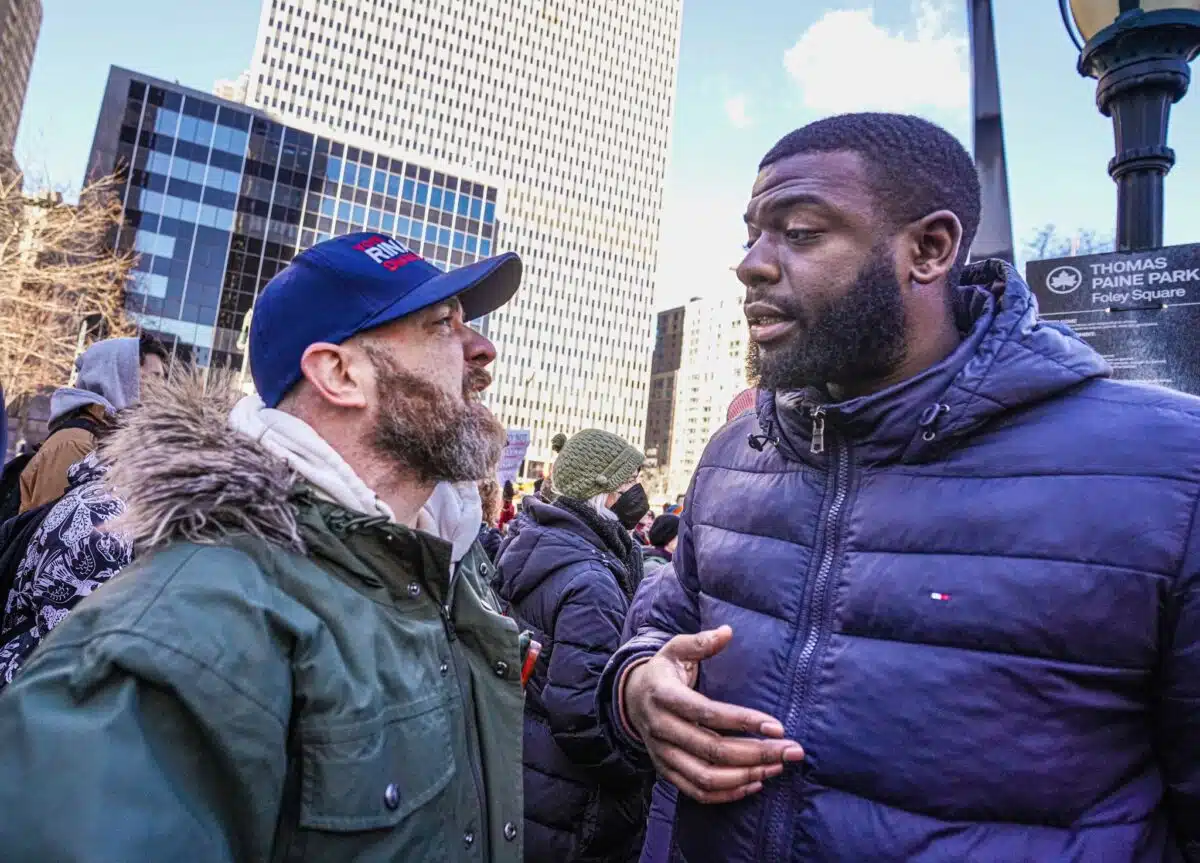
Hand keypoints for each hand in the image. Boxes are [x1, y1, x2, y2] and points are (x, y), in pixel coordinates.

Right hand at [623, 625, 803, 803]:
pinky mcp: (665, 770)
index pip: (707, 713)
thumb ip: (700, 642)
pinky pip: (696, 791)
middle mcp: (661, 728)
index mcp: (664, 695)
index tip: (777, 726)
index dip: (743, 721)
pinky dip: (726, 794)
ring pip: (705, 776)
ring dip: (744, 776)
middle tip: (791, 751)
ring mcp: (662, 753)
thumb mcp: (675, 649)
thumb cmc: (663, 671)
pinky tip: (754, 784)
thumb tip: (726, 632)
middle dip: (756, 753)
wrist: (630, 698)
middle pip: (712, 749)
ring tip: (775, 768)